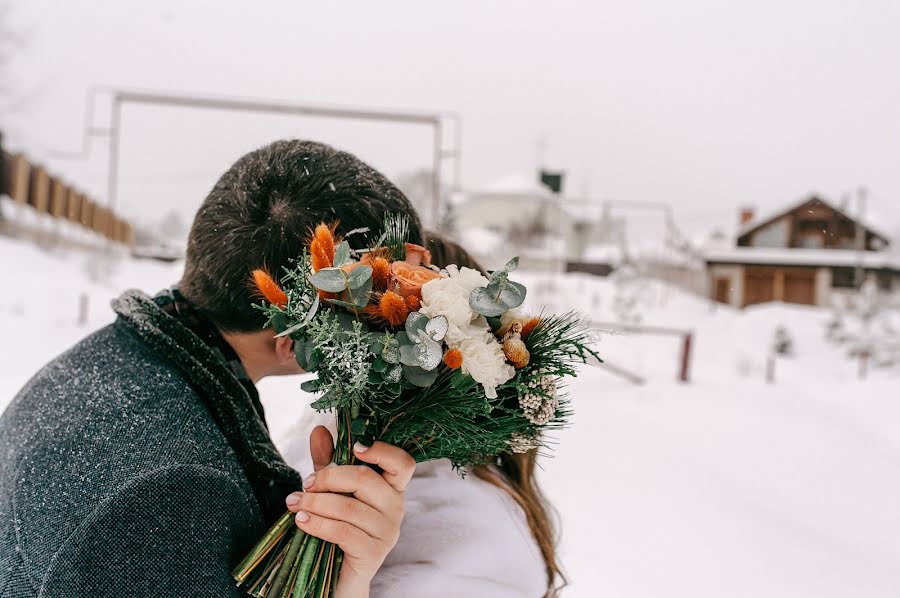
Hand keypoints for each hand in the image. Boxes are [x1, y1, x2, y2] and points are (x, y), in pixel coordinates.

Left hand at [285, 426, 414, 597]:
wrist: (338, 576)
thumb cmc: (339, 526)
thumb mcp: (332, 491)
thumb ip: (328, 462)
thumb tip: (319, 429)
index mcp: (391, 488)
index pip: (403, 463)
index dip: (382, 451)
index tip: (355, 447)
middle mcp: (396, 508)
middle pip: (365, 479)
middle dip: (328, 478)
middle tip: (305, 484)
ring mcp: (387, 532)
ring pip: (348, 507)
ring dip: (315, 503)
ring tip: (294, 503)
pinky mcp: (373, 554)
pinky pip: (342, 531)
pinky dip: (316, 523)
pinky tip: (300, 520)